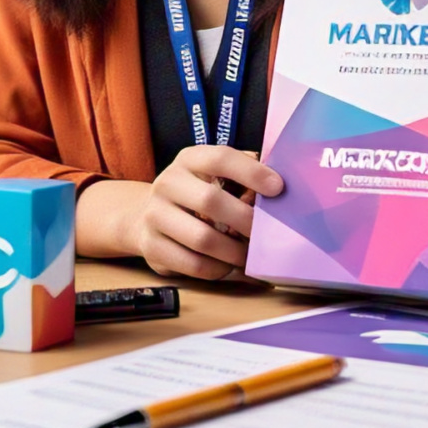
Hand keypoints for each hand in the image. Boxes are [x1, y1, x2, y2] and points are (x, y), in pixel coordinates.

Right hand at [131, 146, 282, 281]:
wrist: (146, 215)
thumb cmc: (195, 194)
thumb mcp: (211, 174)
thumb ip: (241, 174)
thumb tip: (282, 182)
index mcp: (188, 159)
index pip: (220, 158)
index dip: (251, 172)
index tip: (278, 188)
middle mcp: (167, 182)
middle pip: (210, 200)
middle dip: (245, 220)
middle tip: (265, 234)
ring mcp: (154, 215)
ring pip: (202, 239)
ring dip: (234, 251)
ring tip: (249, 255)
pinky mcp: (151, 246)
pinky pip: (193, 264)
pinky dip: (217, 269)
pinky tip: (226, 265)